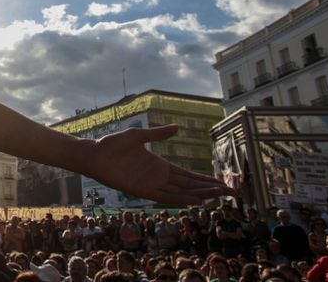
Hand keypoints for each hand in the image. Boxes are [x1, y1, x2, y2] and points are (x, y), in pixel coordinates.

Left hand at [82, 125, 234, 204]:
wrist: (95, 153)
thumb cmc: (113, 144)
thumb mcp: (139, 135)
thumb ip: (158, 134)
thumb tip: (177, 127)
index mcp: (161, 166)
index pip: (188, 176)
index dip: (205, 180)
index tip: (223, 183)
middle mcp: (159, 178)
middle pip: (190, 186)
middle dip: (210, 189)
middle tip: (232, 193)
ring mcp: (152, 185)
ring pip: (181, 193)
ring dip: (199, 195)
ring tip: (218, 196)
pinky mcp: (142, 190)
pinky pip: (164, 197)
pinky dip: (179, 200)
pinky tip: (194, 201)